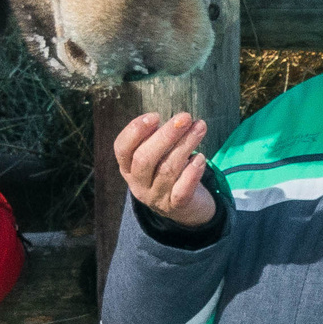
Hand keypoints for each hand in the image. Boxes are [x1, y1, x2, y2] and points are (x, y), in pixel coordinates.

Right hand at [115, 111, 215, 226]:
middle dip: (166, 135)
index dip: (135, 131)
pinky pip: (182, 191)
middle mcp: (138, 184)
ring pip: (167, 170)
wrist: (184, 207)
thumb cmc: (168, 170)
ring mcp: (155, 197)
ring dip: (185, 145)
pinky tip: (200, 158)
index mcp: (128, 167)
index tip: (155, 116)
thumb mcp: (156, 155)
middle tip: (184, 118)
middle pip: (144, 158)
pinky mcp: (175, 206)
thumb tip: (174, 120)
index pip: (122, 149)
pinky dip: (192, 173)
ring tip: (199, 128)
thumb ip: (157, 138)